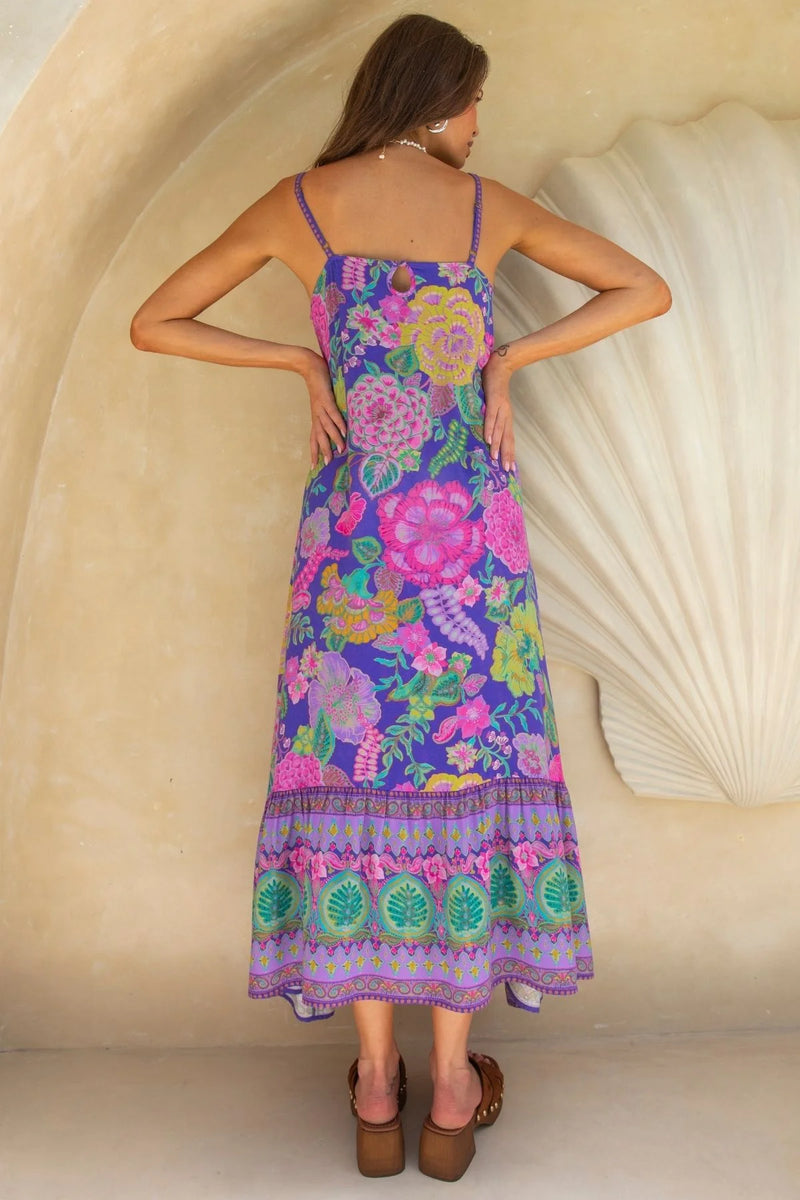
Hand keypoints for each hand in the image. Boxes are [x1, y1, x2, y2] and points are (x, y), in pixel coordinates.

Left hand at [302, 351, 346, 466]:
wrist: (309, 366)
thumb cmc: (319, 383)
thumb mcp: (323, 401)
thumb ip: (330, 411)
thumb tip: (340, 421)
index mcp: (316, 417)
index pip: (314, 437)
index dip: (314, 451)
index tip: (314, 466)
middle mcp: (317, 415)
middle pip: (319, 436)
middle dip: (323, 450)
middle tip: (328, 463)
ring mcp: (321, 407)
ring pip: (327, 427)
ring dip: (334, 439)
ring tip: (341, 450)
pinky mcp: (326, 398)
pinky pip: (332, 413)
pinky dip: (338, 422)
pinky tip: (343, 431)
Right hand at [481, 347, 515, 470]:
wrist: (500, 363)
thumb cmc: (494, 383)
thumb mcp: (493, 402)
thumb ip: (490, 415)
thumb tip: (482, 428)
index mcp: (505, 416)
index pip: (508, 438)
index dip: (509, 453)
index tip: (509, 468)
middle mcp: (505, 414)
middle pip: (507, 438)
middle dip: (507, 455)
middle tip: (507, 470)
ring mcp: (500, 408)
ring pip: (500, 430)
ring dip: (498, 446)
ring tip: (496, 459)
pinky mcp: (494, 400)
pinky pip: (491, 417)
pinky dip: (490, 428)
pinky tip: (489, 439)